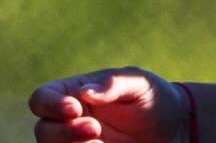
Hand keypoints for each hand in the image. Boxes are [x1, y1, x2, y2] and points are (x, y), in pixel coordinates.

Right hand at [29, 67, 187, 142]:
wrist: (174, 129)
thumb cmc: (153, 98)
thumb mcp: (140, 84)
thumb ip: (114, 83)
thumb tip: (86, 91)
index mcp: (74, 94)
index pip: (42, 98)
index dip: (50, 105)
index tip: (74, 109)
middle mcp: (69, 122)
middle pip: (43, 131)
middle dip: (65, 132)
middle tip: (95, 129)